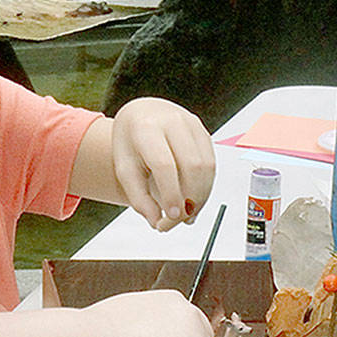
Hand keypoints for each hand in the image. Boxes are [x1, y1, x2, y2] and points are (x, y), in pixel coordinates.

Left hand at [111, 97, 213, 230]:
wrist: (142, 115)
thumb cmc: (131, 143)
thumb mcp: (124, 168)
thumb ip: (138, 197)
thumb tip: (156, 221)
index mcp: (146, 128)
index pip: (163, 164)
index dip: (170, 192)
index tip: (171, 216)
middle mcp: (172, 121)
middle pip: (192, 165)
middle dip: (190, 198)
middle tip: (180, 221)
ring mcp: (192, 124)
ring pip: (207, 167)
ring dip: (201, 196)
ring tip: (187, 215)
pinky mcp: (204, 132)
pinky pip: (211, 164)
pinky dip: (206, 187)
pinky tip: (194, 201)